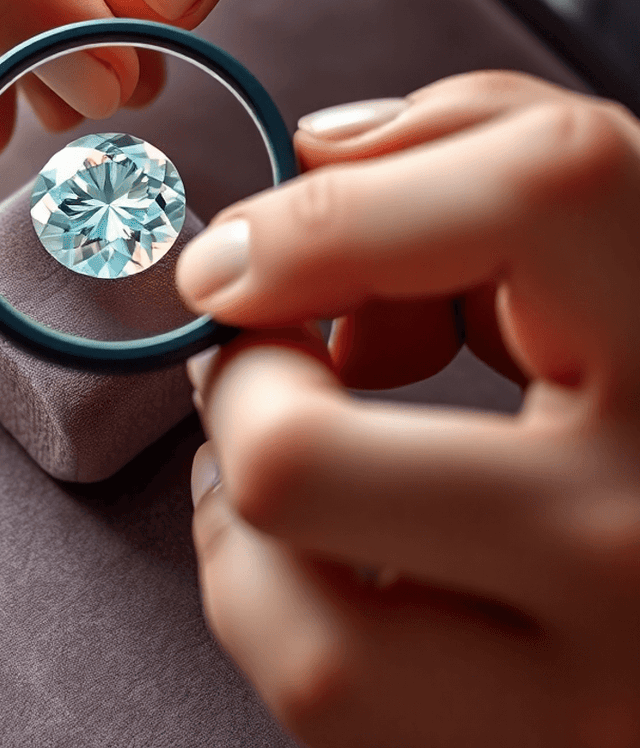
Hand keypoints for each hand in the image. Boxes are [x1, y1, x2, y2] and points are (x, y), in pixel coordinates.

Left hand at [175, 71, 639, 747]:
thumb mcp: (606, 212)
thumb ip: (470, 141)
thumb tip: (312, 157)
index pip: (524, 204)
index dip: (323, 216)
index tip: (231, 257)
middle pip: (301, 462)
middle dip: (240, 392)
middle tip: (256, 361)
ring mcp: (601, 686)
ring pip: (309, 644)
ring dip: (240, 528)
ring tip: (278, 457)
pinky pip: (334, 708)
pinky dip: (280, 611)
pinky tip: (314, 548)